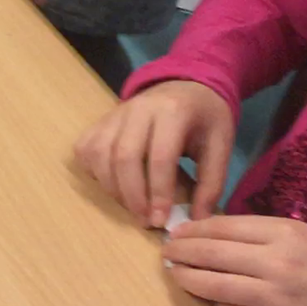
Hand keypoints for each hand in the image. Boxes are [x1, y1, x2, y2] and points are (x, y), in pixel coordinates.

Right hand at [74, 80, 233, 226]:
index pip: (160, 157)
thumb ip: (211, 182)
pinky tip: (113, 184)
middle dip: (132, 195)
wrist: (185, 85)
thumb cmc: (205, 118)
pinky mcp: (100, 121)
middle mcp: (138, 108)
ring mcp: (115, 114)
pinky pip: (86, 150)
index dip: (158, 192)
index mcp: (173, 111)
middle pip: (123, 157)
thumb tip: (197, 220)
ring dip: (112, 188)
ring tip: (131, 206)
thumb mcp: (220, 144)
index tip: (161, 220)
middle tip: (144, 220)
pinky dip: (94, 172)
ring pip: (99, 155)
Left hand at [164, 216, 306, 305]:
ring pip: (212, 286)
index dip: (193, 229)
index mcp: (285, 234)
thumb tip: (214, 233)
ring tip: (175, 273)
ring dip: (186, 279)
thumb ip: (264, 233)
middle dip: (180, 252)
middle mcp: (276, 264)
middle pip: (210, 254)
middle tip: (165, 251)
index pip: (222, 227)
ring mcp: (274, 300)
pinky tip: (213, 300)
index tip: (177, 231)